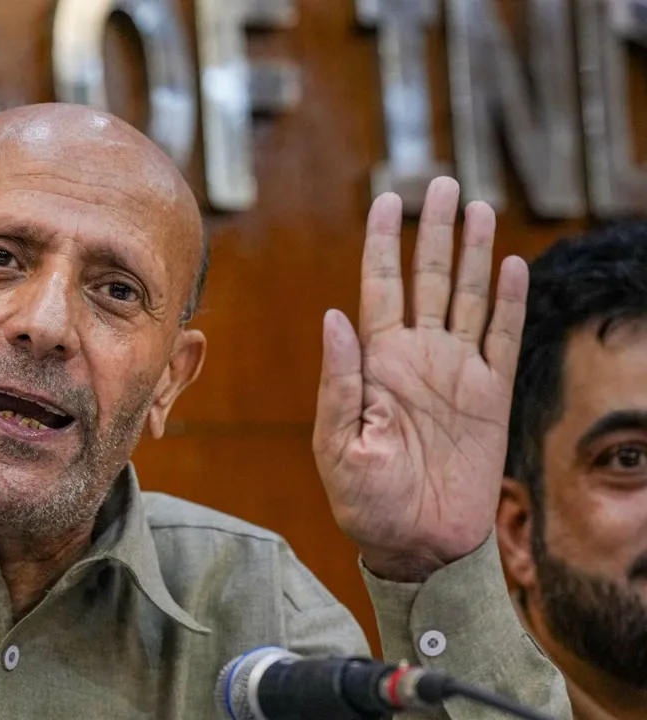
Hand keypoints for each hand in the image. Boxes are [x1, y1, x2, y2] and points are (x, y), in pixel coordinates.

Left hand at [312, 178, 526, 581]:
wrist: (416, 545)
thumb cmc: (366, 502)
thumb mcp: (338, 445)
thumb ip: (339, 381)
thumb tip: (334, 316)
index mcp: (375, 362)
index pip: (379, 286)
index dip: (383, 242)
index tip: (386, 198)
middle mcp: (416, 357)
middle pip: (428, 277)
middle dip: (434, 230)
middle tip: (442, 182)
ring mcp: (456, 374)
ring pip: (469, 297)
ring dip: (474, 252)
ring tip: (478, 206)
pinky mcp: (492, 398)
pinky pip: (504, 340)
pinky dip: (510, 303)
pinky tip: (513, 265)